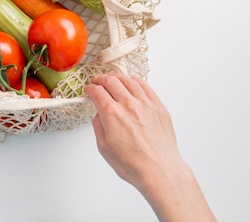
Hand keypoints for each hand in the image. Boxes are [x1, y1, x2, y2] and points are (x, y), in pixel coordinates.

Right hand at [86, 73, 216, 221]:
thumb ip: (99, 127)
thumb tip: (99, 116)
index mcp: (112, 114)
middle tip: (98, 82)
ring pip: (129, 81)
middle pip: (111, 81)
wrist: (160, 171)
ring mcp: (146, 105)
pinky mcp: (159, 107)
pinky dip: (137, 81)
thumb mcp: (104, 148)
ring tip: (113, 80)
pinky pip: (146, 87)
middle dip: (101, 79)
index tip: (89, 90)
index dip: (90, 88)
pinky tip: (134, 81)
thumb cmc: (135, 164)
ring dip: (117, 78)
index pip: (97, 92)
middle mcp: (129, 105)